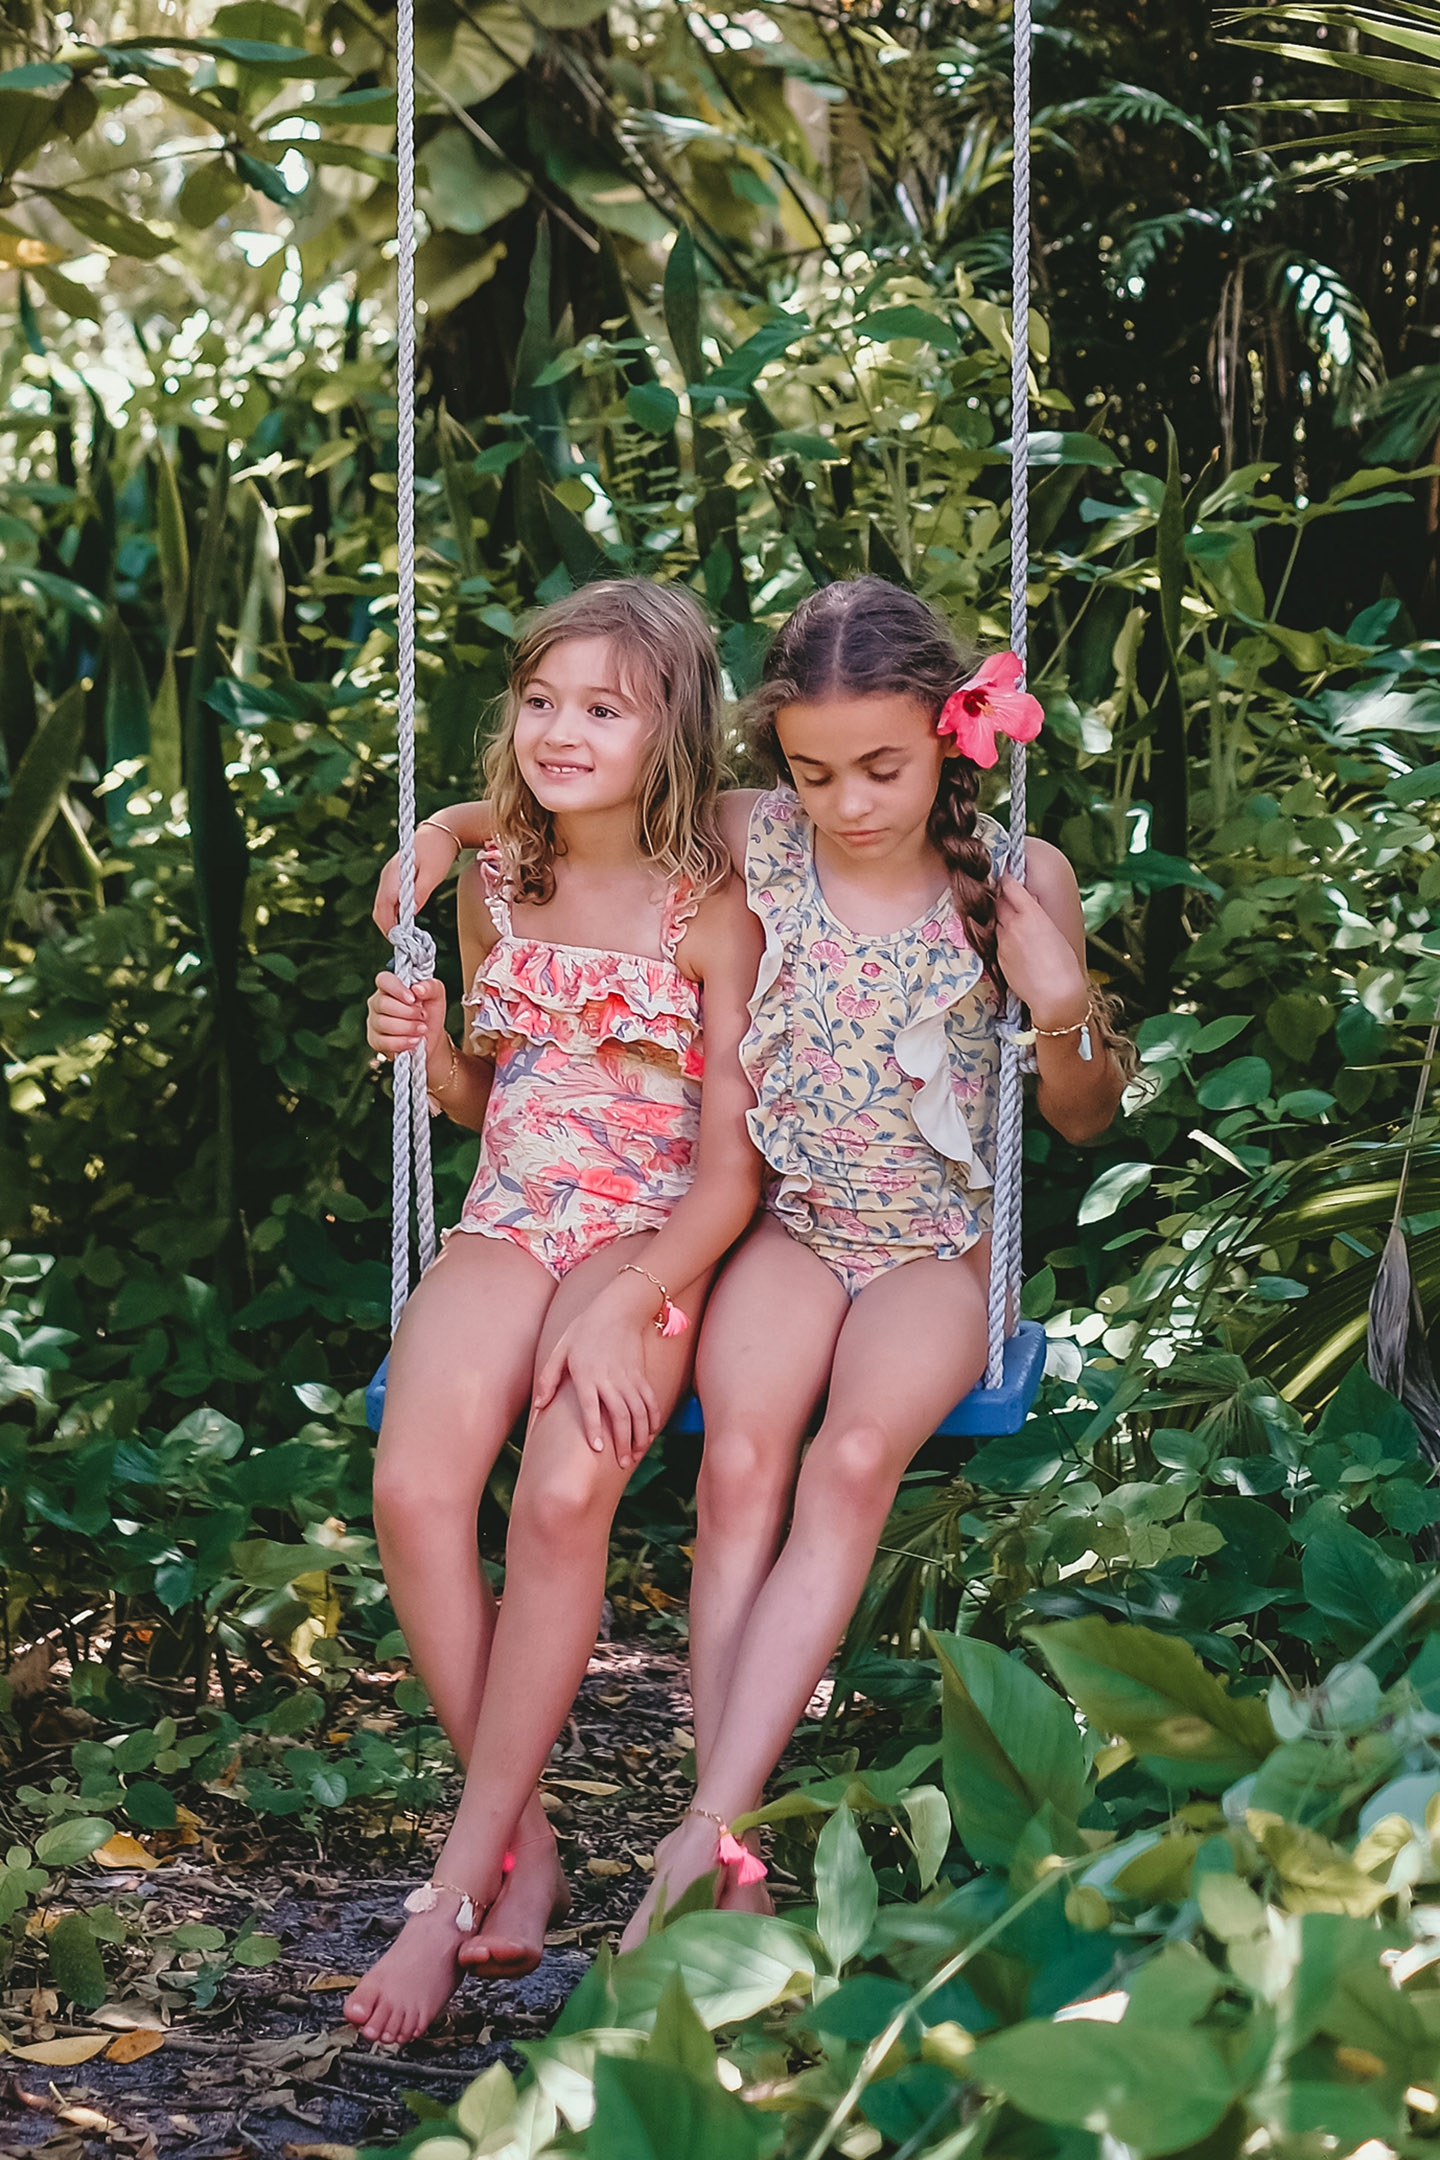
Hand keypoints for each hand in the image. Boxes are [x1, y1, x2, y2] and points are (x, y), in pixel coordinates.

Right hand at [366, 970, 448, 1061]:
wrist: (430, 1038)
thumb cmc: (429, 1012)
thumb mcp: (436, 996)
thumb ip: (430, 987)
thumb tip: (417, 988)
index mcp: (390, 986)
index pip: (383, 980)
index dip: (397, 989)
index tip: (413, 999)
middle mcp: (378, 1002)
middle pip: (382, 1003)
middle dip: (407, 1012)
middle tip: (423, 1016)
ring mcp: (374, 1021)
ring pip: (382, 1023)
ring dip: (407, 1027)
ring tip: (422, 1029)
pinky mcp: (375, 1040)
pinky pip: (383, 1041)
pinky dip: (402, 1042)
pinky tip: (414, 1040)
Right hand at [373, 824, 460, 932]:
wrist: (440, 832)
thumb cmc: (438, 851)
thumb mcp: (433, 874)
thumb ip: (420, 893)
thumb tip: (410, 914)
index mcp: (394, 876)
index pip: (384, 906)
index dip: (389, 926)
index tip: (400, 940)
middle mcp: (387, 877)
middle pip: (379, 909)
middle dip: (388, 927)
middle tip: (404, 942)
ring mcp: (388, 877)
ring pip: (382, 906)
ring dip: (391, 921)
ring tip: (406, 935)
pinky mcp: (393, 879)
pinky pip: (388, 900)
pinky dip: (394, 913)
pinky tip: (406, 921)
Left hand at [532, 1279, 661, 1470]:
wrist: (618, 1309)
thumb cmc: (585, 1329)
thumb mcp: (561, 1349)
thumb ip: (549, 1378)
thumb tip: (538, 1405)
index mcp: (586, 1374)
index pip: (591, 1407)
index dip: (595, 1429)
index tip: (599, 1449)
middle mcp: (609, 1378)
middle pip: (620, 1415)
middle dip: (623, 1442)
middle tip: (623, 1462)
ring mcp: (628, 1377)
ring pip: (639, 1412)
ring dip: (640, 1435)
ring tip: (635, 1454)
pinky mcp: (640, 1375)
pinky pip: (650, 1401)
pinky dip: (653, 1419)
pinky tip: (650, 1433)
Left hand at [994, 873, 1088, 1026]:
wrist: (1054, 993)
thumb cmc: (1064, 964)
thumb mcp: (1055, 931)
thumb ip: (1039, 914)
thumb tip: (1030, 902)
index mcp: (1032, 914)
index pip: (1010, 887)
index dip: (1007, 879)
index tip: (1006, 876)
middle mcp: (1013, 925)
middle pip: (997, 902)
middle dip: (1001, 897)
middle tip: (1005, 895)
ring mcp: (1003, 941)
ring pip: (995, 921)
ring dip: (1000, 918)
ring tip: (1012, 923)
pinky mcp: (998, 957)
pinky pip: (996, 940)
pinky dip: (1002, 937)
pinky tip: (1014, 944)